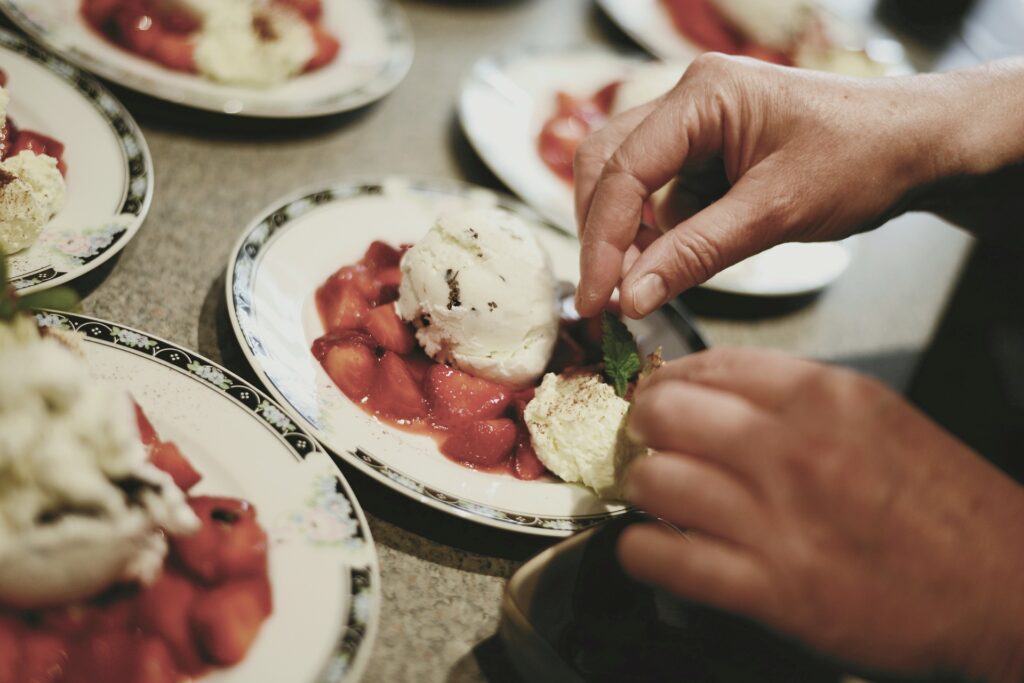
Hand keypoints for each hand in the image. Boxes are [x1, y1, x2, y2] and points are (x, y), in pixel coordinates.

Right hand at [574, 53, 966, 317]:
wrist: (918, 145)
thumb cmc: (862, 159)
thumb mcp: (775, 212)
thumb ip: (695, 253)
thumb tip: (630, 296)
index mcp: (702, 95)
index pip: (622, 170)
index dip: (601, 241)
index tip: (596, 300)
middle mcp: (688, 99)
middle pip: (606, 165)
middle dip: (601, 234)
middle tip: (605, 298)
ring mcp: (695, 124)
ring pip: (627, 181)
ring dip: (627, 235)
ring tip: (642, 285)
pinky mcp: (706, 151)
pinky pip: (660, 193)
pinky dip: (658, 232)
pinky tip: (673, 260)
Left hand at [618, 347, 1023, 681]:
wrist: (1003, 586)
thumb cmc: (943, 504)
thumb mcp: (876, 416)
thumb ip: (793, 398)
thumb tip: (712, 390)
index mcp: (822, 397)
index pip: (706, 365)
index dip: (668, 381)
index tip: (658, 396)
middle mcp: (794, 449)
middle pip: (664, 413)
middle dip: (644, 427)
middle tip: (648, 443)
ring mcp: (779, 520)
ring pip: (654, 480)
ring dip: (641, 488)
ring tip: (655, 497)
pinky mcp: (771, 589)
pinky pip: (662, 556)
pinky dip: (641, 550)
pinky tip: (654, 546)